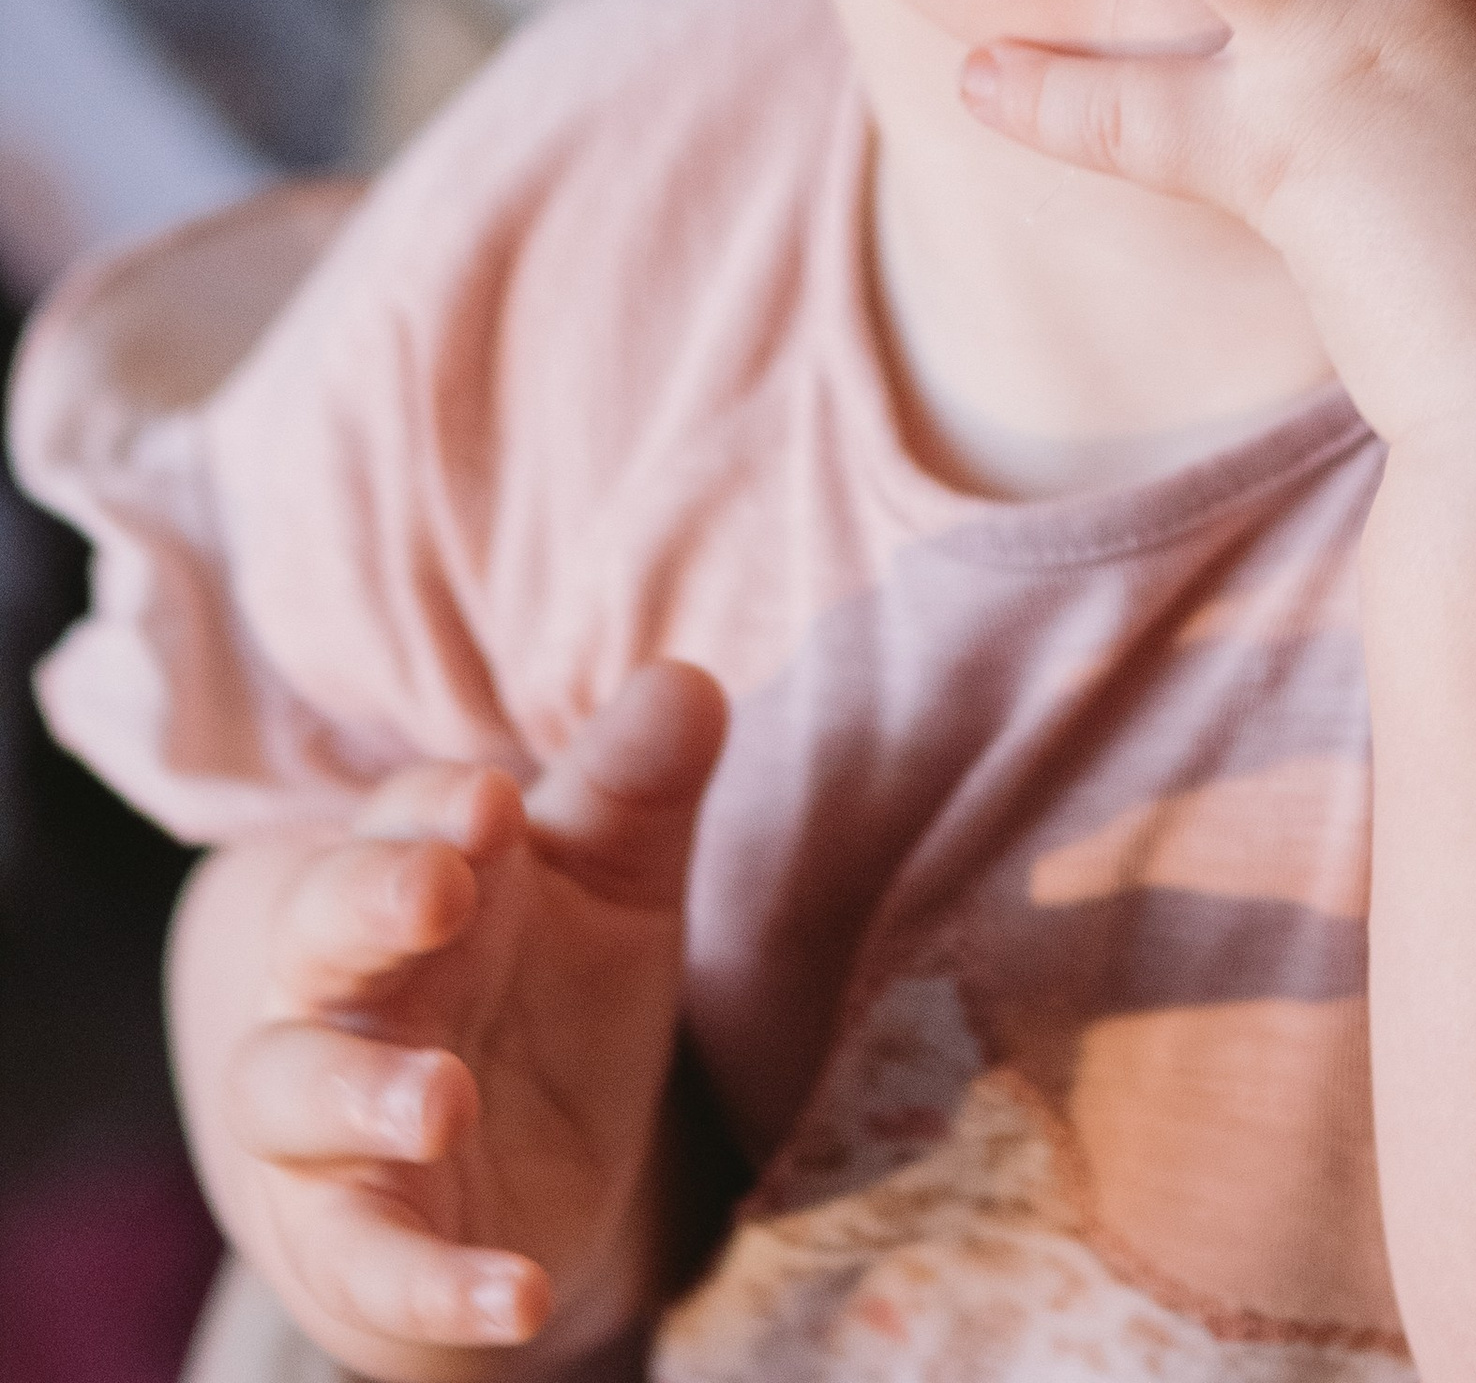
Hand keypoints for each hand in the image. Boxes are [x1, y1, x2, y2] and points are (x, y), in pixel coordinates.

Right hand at [216, 663, 725, 1368]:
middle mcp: (345, 989)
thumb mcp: (612, 882)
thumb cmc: (547, 983)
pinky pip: (369, 1263)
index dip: (436, 807)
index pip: (400, 819)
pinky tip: (513, 1296)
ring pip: (291, 1091)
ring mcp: (329, 1118)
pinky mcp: (350, 1240)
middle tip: (437, 888)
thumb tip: (688, 676)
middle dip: (368, 903)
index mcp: (411, 877)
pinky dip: (433, 1283)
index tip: (497, 801)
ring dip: (359, 1093)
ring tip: (445, 1098)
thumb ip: (640, 787)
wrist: (518, 1171)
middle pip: (317, 929)